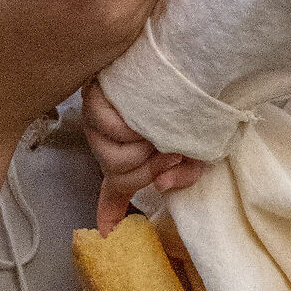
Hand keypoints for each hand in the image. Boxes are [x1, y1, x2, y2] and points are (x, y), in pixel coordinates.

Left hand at [83, 77, 206, 233]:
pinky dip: (130, 131)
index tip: (108, 229)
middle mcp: (108, 138)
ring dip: (144, 153)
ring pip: (113, 161)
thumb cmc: (196, 103)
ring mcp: (97, 118)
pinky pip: (108, 129)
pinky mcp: (93, 96)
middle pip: (120, 178)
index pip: (115, 186)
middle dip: (150, 172)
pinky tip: (146, 117)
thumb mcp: (197, 147)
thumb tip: (160, 189)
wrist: (197, 60)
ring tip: (161, 133)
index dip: (111, 209)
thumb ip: (182, 173)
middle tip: (172, 154)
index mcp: (129, 150)